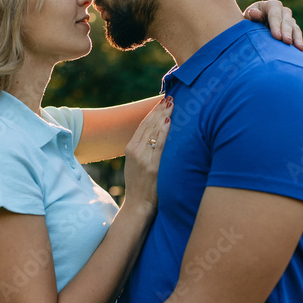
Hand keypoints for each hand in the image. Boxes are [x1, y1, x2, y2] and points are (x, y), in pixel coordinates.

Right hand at [121, 97, 172, 212]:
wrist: (138, 204)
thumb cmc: (140, 184)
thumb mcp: (135, 164)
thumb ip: (142, 149)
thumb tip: (156, 134)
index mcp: (130, 149)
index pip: (142, 125)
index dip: (152, 112)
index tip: (161, 102)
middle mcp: (135, 151)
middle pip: (148, 125)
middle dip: (159, 110)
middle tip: (170, 98)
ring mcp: (143, 159)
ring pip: (154, 132)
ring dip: (164, 116)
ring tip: (172, 104)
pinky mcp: (152, 167)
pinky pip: (160, 145)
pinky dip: (165, 132)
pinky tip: (170, 121)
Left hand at [242, 0, 302, 52]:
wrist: (254, 26)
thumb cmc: (249, 21)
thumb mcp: (248, 17)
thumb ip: (251, 15)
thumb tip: (253, 13)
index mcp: (272, 6)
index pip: (275, 15)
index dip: (276, 25)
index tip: (276, 36)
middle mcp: (283, 12)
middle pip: (287, 22)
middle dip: (287, 32)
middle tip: (287, 42)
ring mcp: (290, 21)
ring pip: (295, 29)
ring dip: (297, 39)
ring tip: (299, 49)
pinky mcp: (294, 31)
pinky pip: (298, 38)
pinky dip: (300, 46)